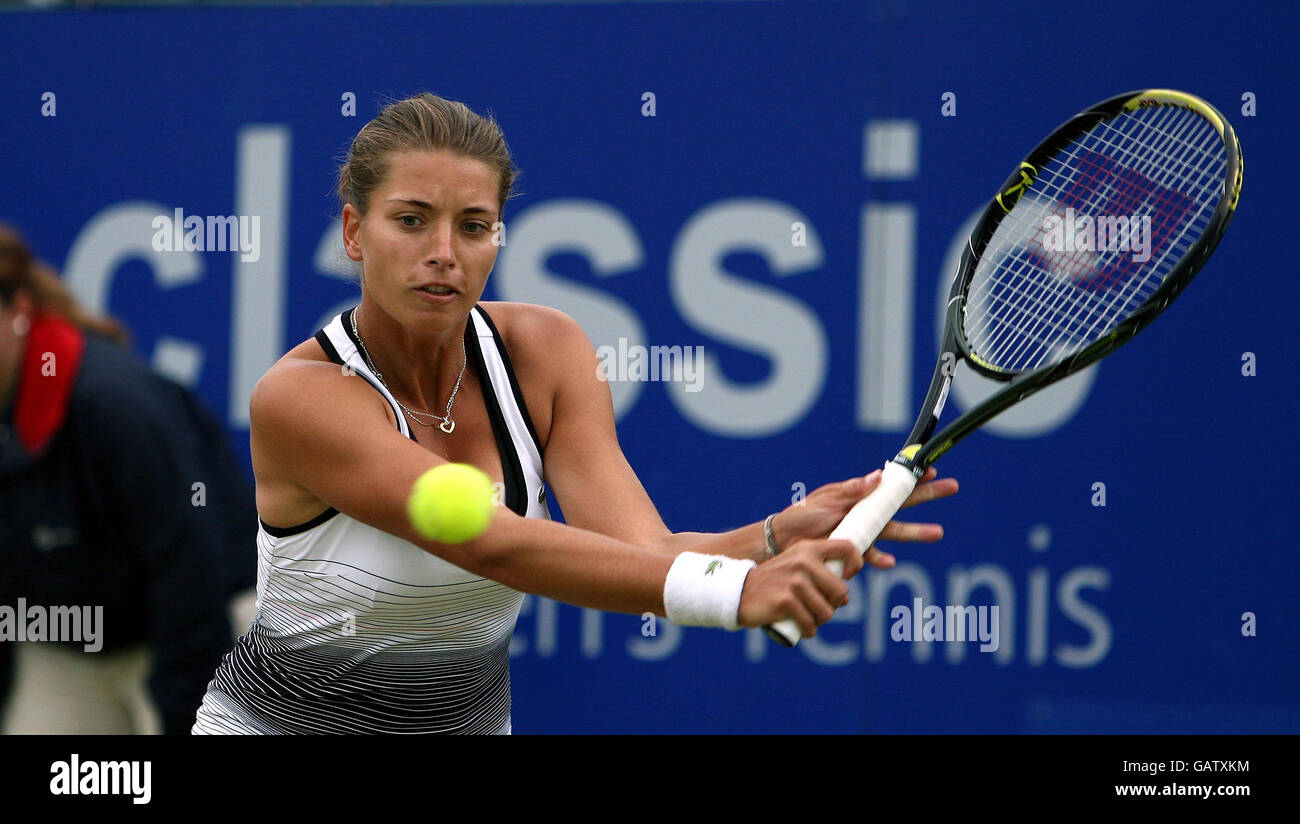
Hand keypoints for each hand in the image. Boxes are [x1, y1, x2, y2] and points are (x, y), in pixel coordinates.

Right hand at [737, 538, 863, 637]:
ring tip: (807, 618)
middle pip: (840, 591)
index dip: (855, 564)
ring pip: (826, 612)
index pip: (846, 547)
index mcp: (807, 548)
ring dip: (819, 620)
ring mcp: (794, 581)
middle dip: (832, 605)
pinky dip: (808, 630)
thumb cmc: (772, 582)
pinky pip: (810, 624)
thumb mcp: (794, 565)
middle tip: (817, 607)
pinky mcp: (786, 601)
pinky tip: (801, 627)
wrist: (738, 591)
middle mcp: (803, 561)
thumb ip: (818, 573)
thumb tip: (845, 597)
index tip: (846, 578)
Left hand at [768, 467, 957, 568]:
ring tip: (939, 532)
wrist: (783, 541)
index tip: (932, 470)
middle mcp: (865, 512)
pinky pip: (872, 555)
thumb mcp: (826, 499)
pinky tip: (890, 562)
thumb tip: (880, 476)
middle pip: (903, 504)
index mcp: (859, 495)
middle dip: (928, 495)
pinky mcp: (854, 550)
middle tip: (953, 488)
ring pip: (895, 531)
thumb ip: (853, 490)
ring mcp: (862, 531)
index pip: (891, 484)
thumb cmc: (802, 516)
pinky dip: (880, 558)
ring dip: (916, 531)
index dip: (912, 477)